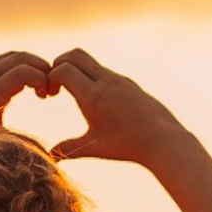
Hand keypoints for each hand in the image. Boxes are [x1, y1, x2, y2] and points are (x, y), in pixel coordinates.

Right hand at [49, 48, 186, 169]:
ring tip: (73, 92)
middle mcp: (106, 81)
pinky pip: (105, 71)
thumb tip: (48, 156)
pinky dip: (92, 77)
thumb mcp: (95, 147)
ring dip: (77, 70)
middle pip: (74, 54)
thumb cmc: (127, 146)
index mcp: (93, 95)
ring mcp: (120, 80)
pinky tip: (95, 98)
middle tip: (56, 85)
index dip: (50, 78)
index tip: (49, 95)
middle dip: (59, 64)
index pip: (62, 69)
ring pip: (91, 61)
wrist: (164, 141)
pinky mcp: (130, 84)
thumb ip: (69, 148)